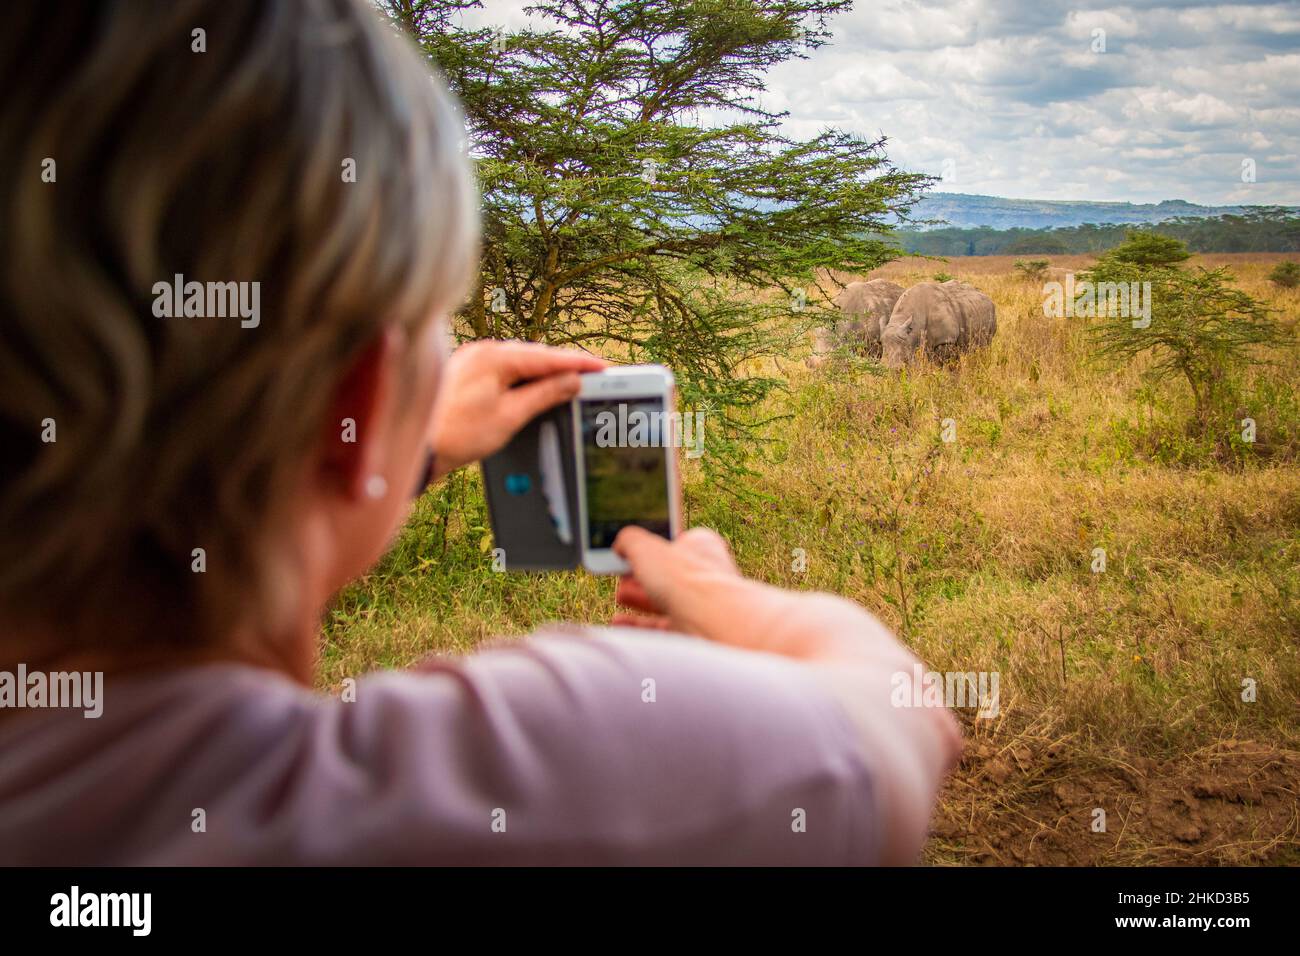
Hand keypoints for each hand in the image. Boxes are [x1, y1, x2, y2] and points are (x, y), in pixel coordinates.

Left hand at [429, 340, 604, 476]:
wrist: (417, 447)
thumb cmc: (456, 433)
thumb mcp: (510, 416)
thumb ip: (544, 395)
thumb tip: (572, 382)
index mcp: (494, 357)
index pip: (548, 357)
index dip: (579, 363)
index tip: (602, 367)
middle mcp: (482, 352)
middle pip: (534, 356)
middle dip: (563, 366)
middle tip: (591, 376)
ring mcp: (472, 362)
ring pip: (519, 362)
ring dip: (543, 373)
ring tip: (566, 384)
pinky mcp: (466, 374)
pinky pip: (503, 369)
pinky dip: (522, 378)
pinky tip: (532, 388)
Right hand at [611, 526, 751, 637]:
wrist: (711, 623)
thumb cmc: (685, 579)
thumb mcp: (646, 547)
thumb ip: (629, 540)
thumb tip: (620, 544)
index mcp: (701, 547)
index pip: (674, 542)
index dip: (650, 547)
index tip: (628, 551)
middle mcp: (705, 575)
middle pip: (666, 574)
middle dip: (640, 576)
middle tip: (621, 576)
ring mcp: (700, 606)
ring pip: (664, 602)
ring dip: (638, 600)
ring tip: (619, 597)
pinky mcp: (692, 632)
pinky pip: (661, 626)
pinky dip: (639, 624)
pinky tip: (619, 621)